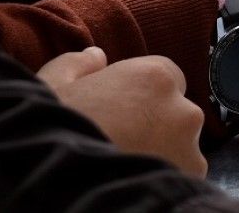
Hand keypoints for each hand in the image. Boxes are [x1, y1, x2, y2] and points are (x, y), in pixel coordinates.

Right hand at [37, 48, 207, 175]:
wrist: (52, 180)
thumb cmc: (49, 132)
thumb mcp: (50, 87)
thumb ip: (78, 65)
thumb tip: (96, 56)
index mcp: (154, 77)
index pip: (166, 78)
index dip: (140, 95)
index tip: (117, 113)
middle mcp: (182, 109)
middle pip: (175, 113)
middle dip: (153, 125)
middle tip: (117, 142)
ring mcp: (189, 148)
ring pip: (181, 146)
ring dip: (160, 152)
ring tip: (121, 164)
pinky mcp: (189, 178)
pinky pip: (181, 172)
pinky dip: (162, 175)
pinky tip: (129, 180)